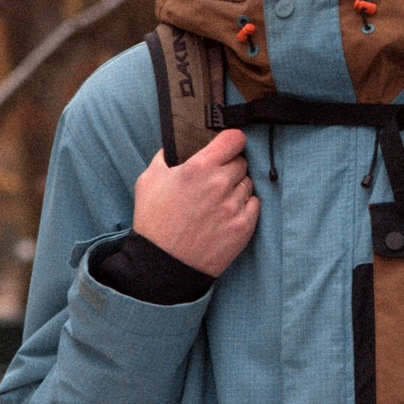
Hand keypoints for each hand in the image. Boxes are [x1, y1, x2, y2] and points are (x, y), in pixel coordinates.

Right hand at [132, 125, 258, 279]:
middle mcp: (220, 184)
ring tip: (216, 201)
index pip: (234, 138)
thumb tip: (180, 143)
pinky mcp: (244, 226)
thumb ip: (167, 156)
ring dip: (236, 188)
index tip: (226, 146)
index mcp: (199, 167)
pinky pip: (254, 204)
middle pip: (241, 162)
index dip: (230, 141)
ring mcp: (234, 206)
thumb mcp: (148, 180)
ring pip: (248, 183)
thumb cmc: (154, 222)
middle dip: (229, 167)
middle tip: (214, 180)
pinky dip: (244, 206)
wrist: (163, 265)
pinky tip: (226, 214)